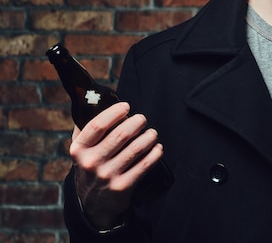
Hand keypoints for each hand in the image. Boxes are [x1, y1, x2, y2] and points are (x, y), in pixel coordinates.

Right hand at [69, 102, 163, 228]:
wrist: (92, 204)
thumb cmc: (90, 166)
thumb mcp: (81, 150)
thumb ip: (86, 128)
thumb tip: (99, 102)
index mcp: (79, 149)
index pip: (98, 125)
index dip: (115, 112)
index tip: (126, 106)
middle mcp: (91, 162)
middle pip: (120, 134)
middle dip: (137, 122)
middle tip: (142, 119)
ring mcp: (107, 176)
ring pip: (136, 148)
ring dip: (149, 137)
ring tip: (152, 133)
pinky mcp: (122, 186)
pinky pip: (144, 165)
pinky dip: (154, 153)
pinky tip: (157, 148)